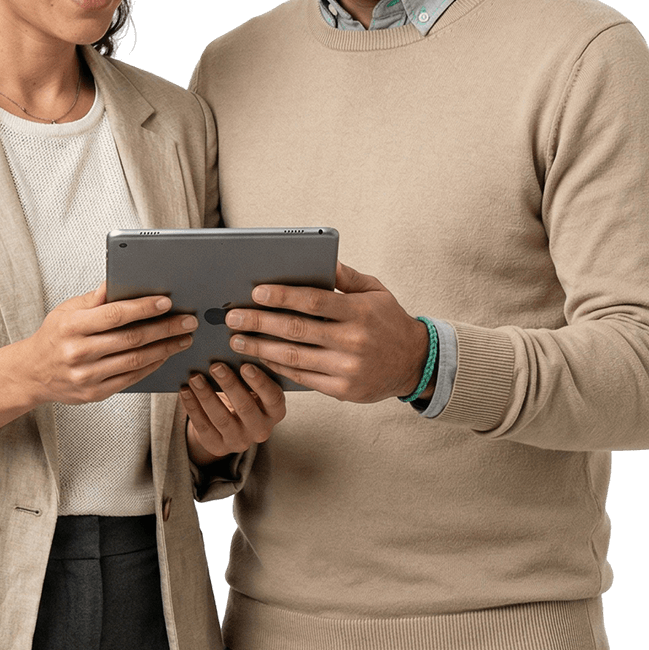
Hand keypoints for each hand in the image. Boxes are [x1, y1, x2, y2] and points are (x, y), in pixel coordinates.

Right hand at [0, 284, 197, 456]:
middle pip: (131, 339)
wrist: (32, 373)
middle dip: (164, 329)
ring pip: (135, 361)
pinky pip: (130, 378)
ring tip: (183, 338)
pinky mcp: (94, 393)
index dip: (143, 308)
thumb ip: (97, 297)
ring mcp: (86, 376)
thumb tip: (123, 278)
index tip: (167, 302)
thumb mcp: (68, 309)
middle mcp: (78, 352)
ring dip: (165, 349)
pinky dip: (151, 366)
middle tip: (188, 321)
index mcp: (72, 325)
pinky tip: (165, 355)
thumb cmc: (55, 335)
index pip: (115, 315)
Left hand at [181, 363, 285, 465]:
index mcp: (275, 411)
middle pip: (245, 408)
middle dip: (229, 385)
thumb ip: (250, 373)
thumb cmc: (244, 394)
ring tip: (195, 378)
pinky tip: (185, 391)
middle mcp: (261, 429)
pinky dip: (192, 407)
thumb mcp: (253, 387)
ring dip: (206, 396)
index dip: (260, 383)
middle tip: (216, 366)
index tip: (245, 366)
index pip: (273, 398)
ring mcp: (240, 441)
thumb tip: (235, 349)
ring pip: (222, 419)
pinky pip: (203, 426)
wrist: (230, 423)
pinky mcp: (218, 446)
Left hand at [224, 262, 431, 403]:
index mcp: (360, 312)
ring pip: (294, 357)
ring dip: (260, 349)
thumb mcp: (375, 291)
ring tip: (237, 340)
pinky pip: (303, 378)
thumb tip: (320, 259)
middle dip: (259, 323)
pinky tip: (260, 358)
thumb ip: (346, 277)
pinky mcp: (343, 390)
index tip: (256, 293)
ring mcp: (348, 369)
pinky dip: (278, 367)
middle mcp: (354, 341)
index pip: (313, 301)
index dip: (282, 296)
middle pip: (296, 330)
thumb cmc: (389, 321)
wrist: (415, 363)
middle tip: (233, 317)